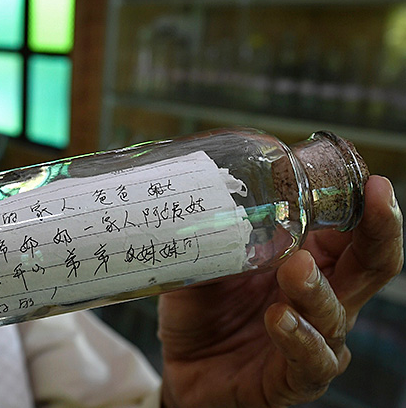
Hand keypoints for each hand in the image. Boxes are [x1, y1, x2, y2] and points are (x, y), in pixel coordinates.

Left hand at [158, 175, 403, 406]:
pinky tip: (281, 319)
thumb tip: (201, 190)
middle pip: (372, 266)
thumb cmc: (201, 310)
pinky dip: (299, 339)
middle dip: (378, 232)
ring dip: (317, 288)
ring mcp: (314, 340)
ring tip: (295, 268)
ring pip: (336, 314)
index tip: (369, 180)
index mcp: (311, 261)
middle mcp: (324, 300)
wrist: (180, 368)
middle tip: (373, 201)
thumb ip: (211, 232)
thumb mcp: (203, 262)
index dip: (368, 207)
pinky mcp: (293, 379)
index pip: (354, 232)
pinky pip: (310, 361)